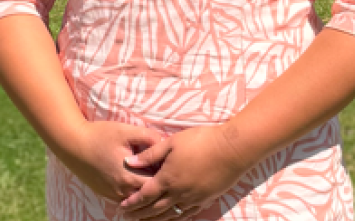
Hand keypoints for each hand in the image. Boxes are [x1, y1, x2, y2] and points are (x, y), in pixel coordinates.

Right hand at [60, 120, 167, 203]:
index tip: (173, 165)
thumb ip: (148, 136)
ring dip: (148, 193)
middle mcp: (122, 192)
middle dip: (160, 186)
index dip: (168, 175)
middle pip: (149, 196)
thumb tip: (166, 142)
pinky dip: (136, 195)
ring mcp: (113, 196)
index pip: (157, 185)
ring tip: (159, 181)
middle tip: (169, 173)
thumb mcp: (126, 131)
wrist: (72, 145)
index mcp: (129, 177)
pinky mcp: (107, 195)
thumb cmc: (99, 135)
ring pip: (138, 202)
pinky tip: (142, 185)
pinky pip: (127, 201)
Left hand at [117, 124, 248, 219]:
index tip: (122, 207)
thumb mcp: (172, 143)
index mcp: (168, 179)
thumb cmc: (201, 141)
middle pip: (155, 209)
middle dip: (140, 214)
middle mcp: (178, 193)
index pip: (145, 195)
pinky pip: (186, 214)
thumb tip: (129, 161)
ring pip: (170, 215)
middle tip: (129, 217)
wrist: (231, 150)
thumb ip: (150, 154)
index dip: (133, 202)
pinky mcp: (205, 200)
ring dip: (155, 220)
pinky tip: (172, 217)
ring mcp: (192, 199)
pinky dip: (175, 218)